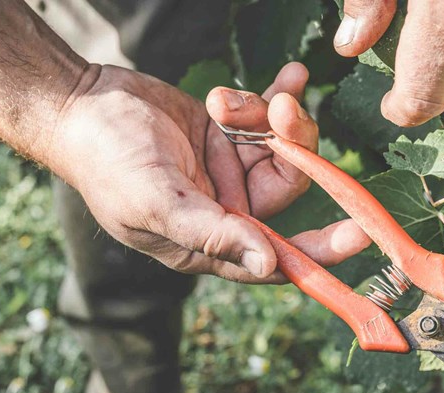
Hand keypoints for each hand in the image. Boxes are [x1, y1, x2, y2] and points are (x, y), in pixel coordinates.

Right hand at [48, 62, 370, 281]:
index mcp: (211, 244)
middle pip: (290, 190)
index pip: (280, 259)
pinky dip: (277, 97)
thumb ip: (213, 233)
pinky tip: (290, 75)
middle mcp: (228, 211)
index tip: (362, 231)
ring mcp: (230, 170)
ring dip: (273, 117)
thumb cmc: (107, 160)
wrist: (80, 103)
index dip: (323, 250)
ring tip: (233, 97)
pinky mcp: (229, 133)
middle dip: (295, 150)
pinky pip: (269, 120)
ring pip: (284, 149)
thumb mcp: (158, 200)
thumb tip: (270, 265)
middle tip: (283, 111)